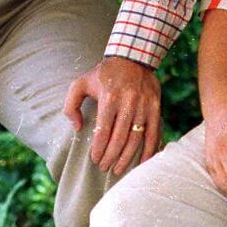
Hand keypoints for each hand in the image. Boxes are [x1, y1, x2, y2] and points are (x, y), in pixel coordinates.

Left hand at [62, 56, 160, 174]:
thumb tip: (77, 127)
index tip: (95, 159)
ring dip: (127, 157)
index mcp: (109, 97)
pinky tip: (143, 162)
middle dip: (110, 157)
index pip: (104, 131)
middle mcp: (128, 102)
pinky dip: (150, 149)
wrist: (132, 57)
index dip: (99, 149)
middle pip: (119, 138)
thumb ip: (71, 105)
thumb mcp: (80, 83)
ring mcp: (144, 105)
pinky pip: (154, 132)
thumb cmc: (103, 74)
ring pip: (136, 138)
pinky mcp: (155, 107)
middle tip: (104, 167)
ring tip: (118, 168)